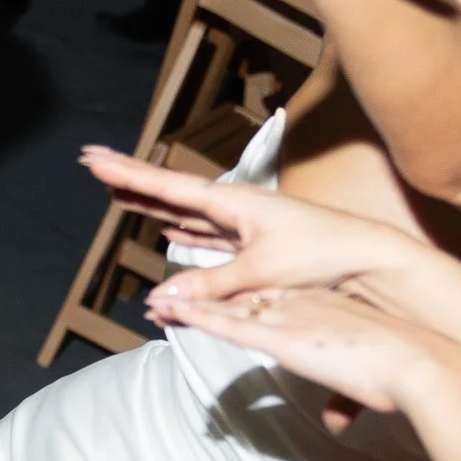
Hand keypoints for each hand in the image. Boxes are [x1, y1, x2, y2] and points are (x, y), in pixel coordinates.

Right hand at [82, 147, 411, 296]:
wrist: (367, 256)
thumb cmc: (320, 254)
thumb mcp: (261, 272)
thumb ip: (209, 285)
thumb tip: (161, 301)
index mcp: (232, 201)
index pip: (167, 186)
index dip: (128, 175)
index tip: (93, 159)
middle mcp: (234, 206)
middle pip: (170, 192)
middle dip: (132, 182)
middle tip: (93, 165)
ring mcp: (243, 223)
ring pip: (185, 213)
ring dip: (152, 206)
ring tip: (121, 196)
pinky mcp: (254, 244)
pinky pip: (206, 235)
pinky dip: (183, 232)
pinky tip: (170, 232)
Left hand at [146, 276, 441, 420]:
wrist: (416, 363)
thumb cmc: (401, 376)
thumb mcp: (366, 385)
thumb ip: (344, 404)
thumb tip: (334, 425)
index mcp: (323, 306)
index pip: (269, 300)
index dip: (238, 302)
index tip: (217, 303)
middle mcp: (302, 304)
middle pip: (241, 299)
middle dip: (205, 300)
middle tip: (170, 299)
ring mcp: (290, 318)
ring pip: (226, 308)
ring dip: (188, 306)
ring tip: (155, 305)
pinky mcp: (282, 337)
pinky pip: (228, 324)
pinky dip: (197, 316)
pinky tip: (173, 312)